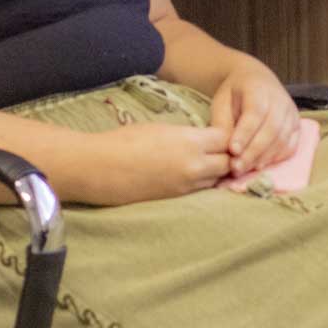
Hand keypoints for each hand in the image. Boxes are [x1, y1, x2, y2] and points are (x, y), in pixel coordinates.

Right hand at [85, 122, 232, 204]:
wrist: (99, 168)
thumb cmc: (125, 141)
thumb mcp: (162, 129)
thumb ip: (189, 135)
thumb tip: (203, 139)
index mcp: (190, 142)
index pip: (228, 139)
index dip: (227, 135)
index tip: (221, 134)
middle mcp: (194, 166)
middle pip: (228, 162)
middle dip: (228, 156)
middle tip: (220, 150)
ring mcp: (185, 185)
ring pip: (216, 180)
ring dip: (217, 172)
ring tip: (208, 163)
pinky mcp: (175, 199)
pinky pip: (200, 191)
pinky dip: (203, 184)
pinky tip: (194, 176)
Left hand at [208, 53, 302, 176]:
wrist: (254, 79)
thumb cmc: (234, 94)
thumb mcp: (221, 102)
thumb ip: (223, 124)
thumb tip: (226, 150)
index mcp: (259, 88)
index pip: (256, 112)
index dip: (245, 133)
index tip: (233, 151)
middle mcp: (280, 99)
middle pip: (271, 128)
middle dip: (253, 151)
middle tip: (236, 167)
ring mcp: (291, 112)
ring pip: (283, 139)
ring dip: (264, 157)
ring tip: (246, 169)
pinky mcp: (297, 125)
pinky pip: (291, 145)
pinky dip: (277, 158)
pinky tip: (261, 165)